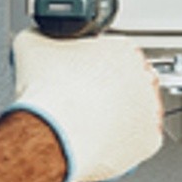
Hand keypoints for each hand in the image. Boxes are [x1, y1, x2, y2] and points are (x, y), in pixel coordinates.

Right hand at [7, 29, 163, 181]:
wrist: (52, 136)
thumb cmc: (47, 95)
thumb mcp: (31, 45)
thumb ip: (41, 37)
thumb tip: (37, 38)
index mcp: (122, 49)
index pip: (114, 52)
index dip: (94, 65)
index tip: (83, 76)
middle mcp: (143, 78)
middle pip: (129, 82)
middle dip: (109, 91)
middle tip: (85, 101)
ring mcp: (150, 111)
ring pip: (136, 112)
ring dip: (118, 117)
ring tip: (90, 124)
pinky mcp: (149, 142)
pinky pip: (138, 142)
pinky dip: (121, 144)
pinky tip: (100, 142)